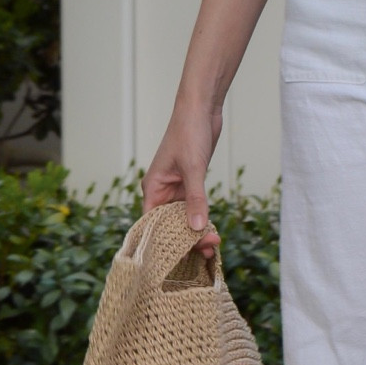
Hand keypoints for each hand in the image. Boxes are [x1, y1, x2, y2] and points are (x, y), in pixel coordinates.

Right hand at [141, 102, 222, 257]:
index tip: (182, 256)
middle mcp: (162, 191)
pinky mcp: (191, 183)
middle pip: (170, 224)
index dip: (164, 242)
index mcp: (153, 188)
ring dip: (196, 231)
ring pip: (183, 218)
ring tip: (213, 245)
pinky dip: (202, 219)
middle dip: (186, 238)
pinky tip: (213, 231)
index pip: (152, 224)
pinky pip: (194, 208)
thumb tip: (197, 227)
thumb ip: (195, 198)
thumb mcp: (193, 168)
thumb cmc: (189, 132)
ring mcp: (177, 188)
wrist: (201, 108)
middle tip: (208, 250)